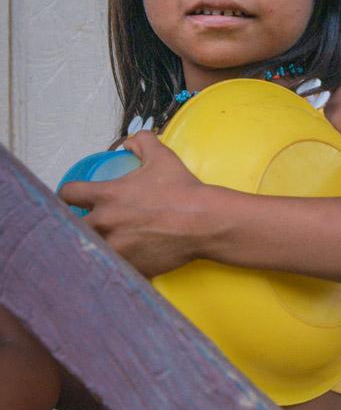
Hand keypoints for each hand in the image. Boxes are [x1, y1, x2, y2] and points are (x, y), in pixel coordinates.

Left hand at [59, 131, 206, 276]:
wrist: (204, 222)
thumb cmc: (182, 189)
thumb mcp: (162, 157)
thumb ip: (142, 142)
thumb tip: (129, 142)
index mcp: (107, 196)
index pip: (68, 194)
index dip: (67, 195)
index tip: (73, 198)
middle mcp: (105, 223)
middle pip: (71, 228)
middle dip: (77, 225)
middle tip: (90, 224)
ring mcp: (116, 249)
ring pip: (90, 251)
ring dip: (95, 246)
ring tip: (106, 244)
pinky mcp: (131, 267)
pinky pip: (114, 268)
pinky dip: (118, 263)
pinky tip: (126, 258)